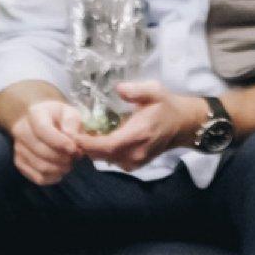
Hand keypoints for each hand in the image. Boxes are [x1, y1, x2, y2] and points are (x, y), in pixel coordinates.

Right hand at [11, 95, 85, 185]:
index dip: (59, 142)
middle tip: (76, 156)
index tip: (74, 148)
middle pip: (42, 151)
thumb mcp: (69, 112)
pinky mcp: (20, 163)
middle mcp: (21, 131)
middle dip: (63, 157)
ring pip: (41, 167)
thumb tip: (71, 137)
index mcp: (35, 114)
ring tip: (69, 162)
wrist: (42, 122)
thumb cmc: (59, 117)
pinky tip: (60, 169)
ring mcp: (19, 148)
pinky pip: (38, 178)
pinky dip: (53, 177)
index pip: (43, 130)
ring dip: (60, 168)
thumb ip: (72, 121)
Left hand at [74, 81, 210, 168]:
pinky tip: (99, 139)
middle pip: (101, 155)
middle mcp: (135, 153)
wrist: (182, 124)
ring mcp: (135, 162)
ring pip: (105, 159)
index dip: (88, 143)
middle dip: (84, 145)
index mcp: (138, 134)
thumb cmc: (166, 106)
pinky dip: (102, 152)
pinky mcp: (134, 165)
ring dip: (92, 149)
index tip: (73, 134)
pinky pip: (112, 161)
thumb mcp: (154, 90)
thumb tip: (119, 89)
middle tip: (72, 131)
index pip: (108, 145)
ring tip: (83, 133)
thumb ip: (136, 90)